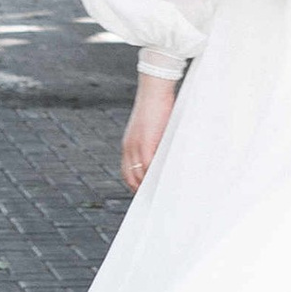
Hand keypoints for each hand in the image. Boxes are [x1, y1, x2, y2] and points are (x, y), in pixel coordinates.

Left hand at [120, 70, 177, 190]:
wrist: (154, 90)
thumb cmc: (157, 106)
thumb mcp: (151, 128)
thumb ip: (153, 143)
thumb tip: (163, 156)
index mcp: (128, 144)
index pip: (127, 172)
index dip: (134, 184)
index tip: (143, 194)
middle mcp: (128, 147)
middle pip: (131, 177)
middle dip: (141, 190)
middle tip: (152, 200)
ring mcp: (136, 146)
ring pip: (139, 175)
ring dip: (148, 186)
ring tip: (160, 196)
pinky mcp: (146, 143)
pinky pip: (148, 166)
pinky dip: (154, 176)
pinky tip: (163, 183)